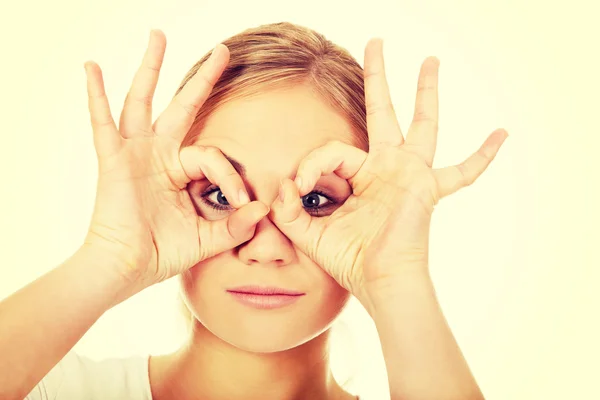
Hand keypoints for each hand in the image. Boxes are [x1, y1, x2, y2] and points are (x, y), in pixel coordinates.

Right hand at [82, 30, 268, 288]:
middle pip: (182, 106)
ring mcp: (135, 153)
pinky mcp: (114, 160)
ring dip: (150, 68)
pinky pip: (103, 123)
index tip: (242, 202)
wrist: (126, 271)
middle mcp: (158, 155)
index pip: (213, 157)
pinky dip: (96, 96)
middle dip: (203, 79)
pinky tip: (92, 67)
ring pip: (143, 101)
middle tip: (223, 51)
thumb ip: (234, 226)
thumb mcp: (206, 238)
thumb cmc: (161, 254)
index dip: (231, 178)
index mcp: (179, 171)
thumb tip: (263, 210)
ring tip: (158, 34)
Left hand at [268, 38, 507, 305]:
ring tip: (430, 60)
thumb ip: (288, 210)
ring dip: (426, 92)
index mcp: (360, 176)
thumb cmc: (350, 261)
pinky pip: (462, 172)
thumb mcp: (309, 233)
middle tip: (376, 42)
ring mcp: (410, 174)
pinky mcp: (427, 187)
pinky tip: (503, 134)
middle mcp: (387, 168)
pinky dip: (483, 156)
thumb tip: (283, 184)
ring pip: (422, 124)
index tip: (298, 187)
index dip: (310, 165)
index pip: (332, 151)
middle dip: (377, 78)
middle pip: (382, 112)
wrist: (380, 283)